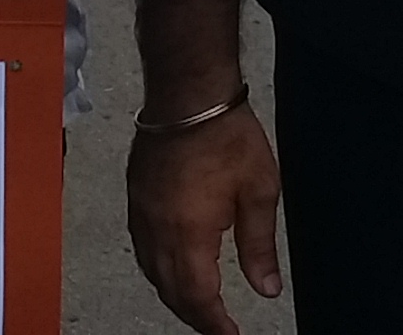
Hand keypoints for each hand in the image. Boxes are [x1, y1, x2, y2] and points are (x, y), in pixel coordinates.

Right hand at [126, 101, 285, 334]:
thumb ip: (259, 245)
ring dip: (173, 293)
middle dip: (193, 314)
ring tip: (196, 303)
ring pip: (150, 270)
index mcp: (189, 232)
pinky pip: (141, 247)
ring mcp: (141, 211)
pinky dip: (156, 268)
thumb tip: (266, 288)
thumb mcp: (259, 191)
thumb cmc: (227, 135)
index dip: (213, 322)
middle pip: (170, 289)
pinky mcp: (136, 195)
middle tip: (216, 326)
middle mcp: (158, 228)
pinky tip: (170, 266)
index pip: (198, 295)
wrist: (188, 92)